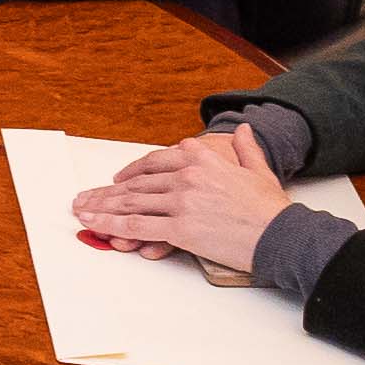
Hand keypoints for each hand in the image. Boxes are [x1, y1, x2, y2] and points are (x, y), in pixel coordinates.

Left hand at [75, 125, 289, 274]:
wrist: (281, 234)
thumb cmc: (271, 208)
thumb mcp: (258, 170)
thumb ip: (245, 148)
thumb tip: (242, 129)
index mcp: (202, 159)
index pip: (157, 162)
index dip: (132, 172)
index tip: (118, 179)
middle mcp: (187, 176)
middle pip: (138, 184)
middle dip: (107, 192)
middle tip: (86, 197)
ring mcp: (182, 201)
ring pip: (133, 202)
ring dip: (103, 207)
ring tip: (83, 210)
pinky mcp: (181, 227)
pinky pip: (139, 225)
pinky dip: (114, 225)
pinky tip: (98, 225)